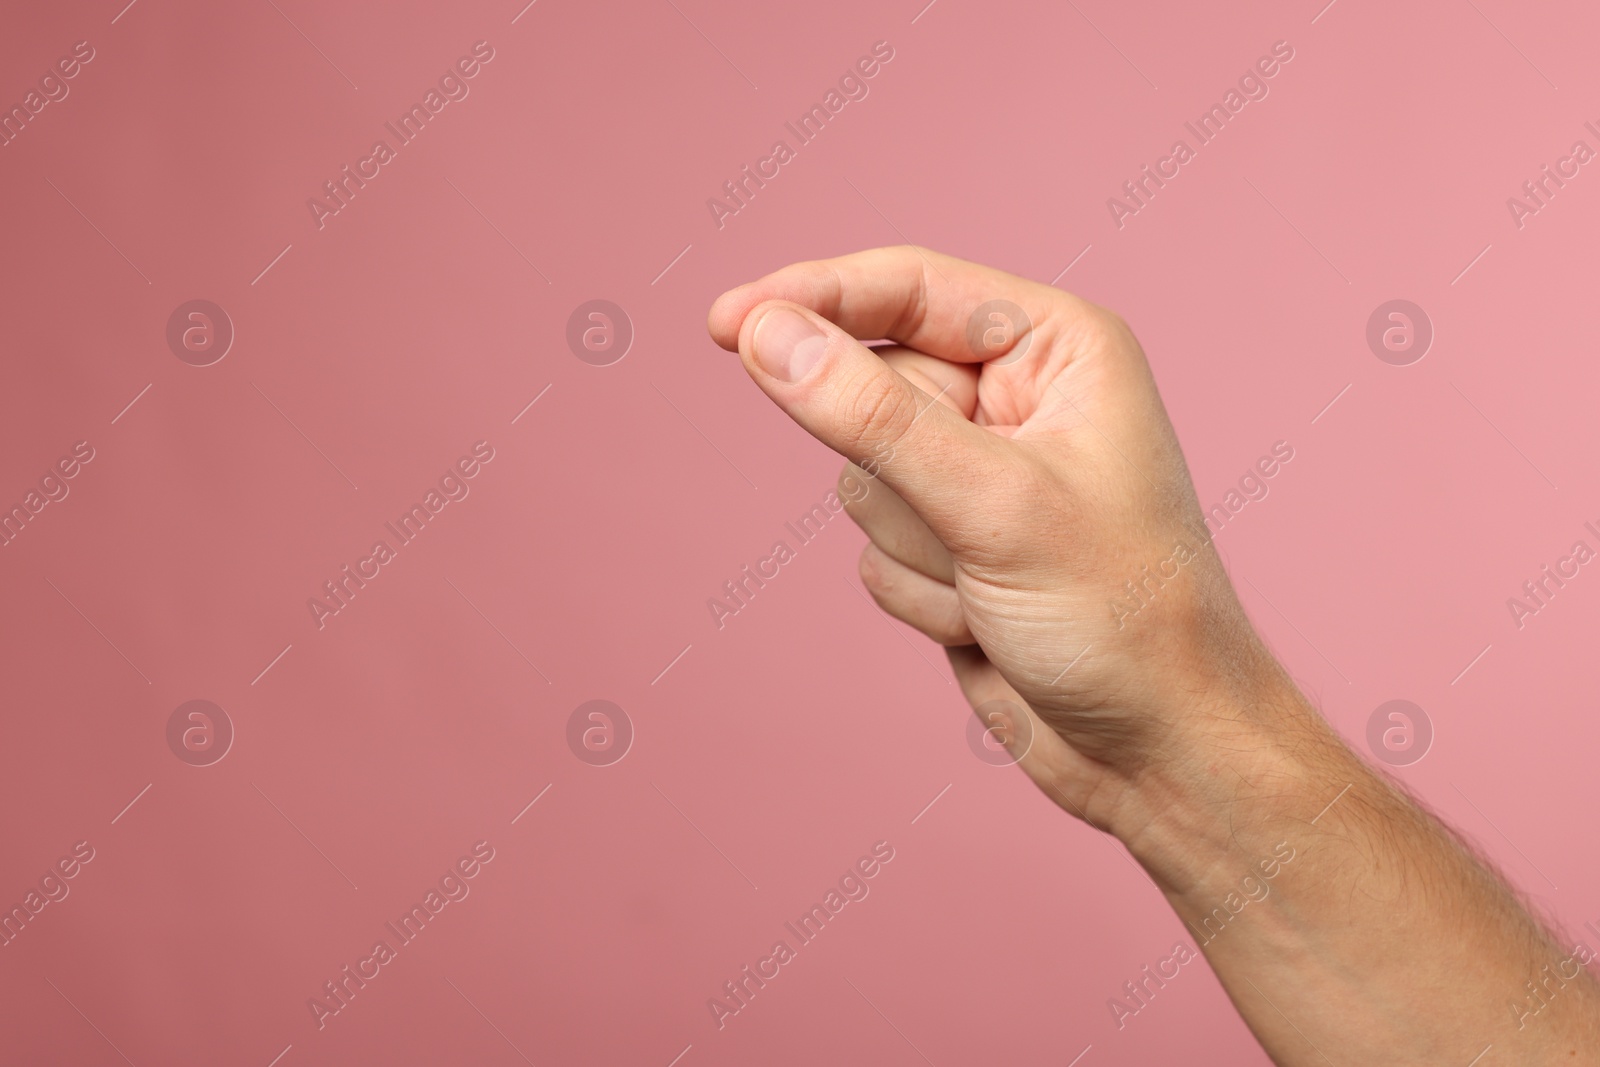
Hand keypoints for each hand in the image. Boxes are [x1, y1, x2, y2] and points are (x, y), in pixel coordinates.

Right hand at [707, 245, 1303, 838]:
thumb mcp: (994, 505)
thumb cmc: (1126, 616)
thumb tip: (766, 334)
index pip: (905, 289)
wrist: (1159, 752)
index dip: (810, 300)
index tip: (724, 323)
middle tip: (974, 529)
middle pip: (869, 390)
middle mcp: (1016, 400)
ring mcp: (978, 477)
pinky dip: (916, 593)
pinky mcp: (952, 545)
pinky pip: (870, 547)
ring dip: (913, 548)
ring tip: (993, 587)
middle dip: (902, 477)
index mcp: (1055, 349)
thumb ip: (872, 416)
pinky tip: (985, 621)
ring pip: (859, 480)